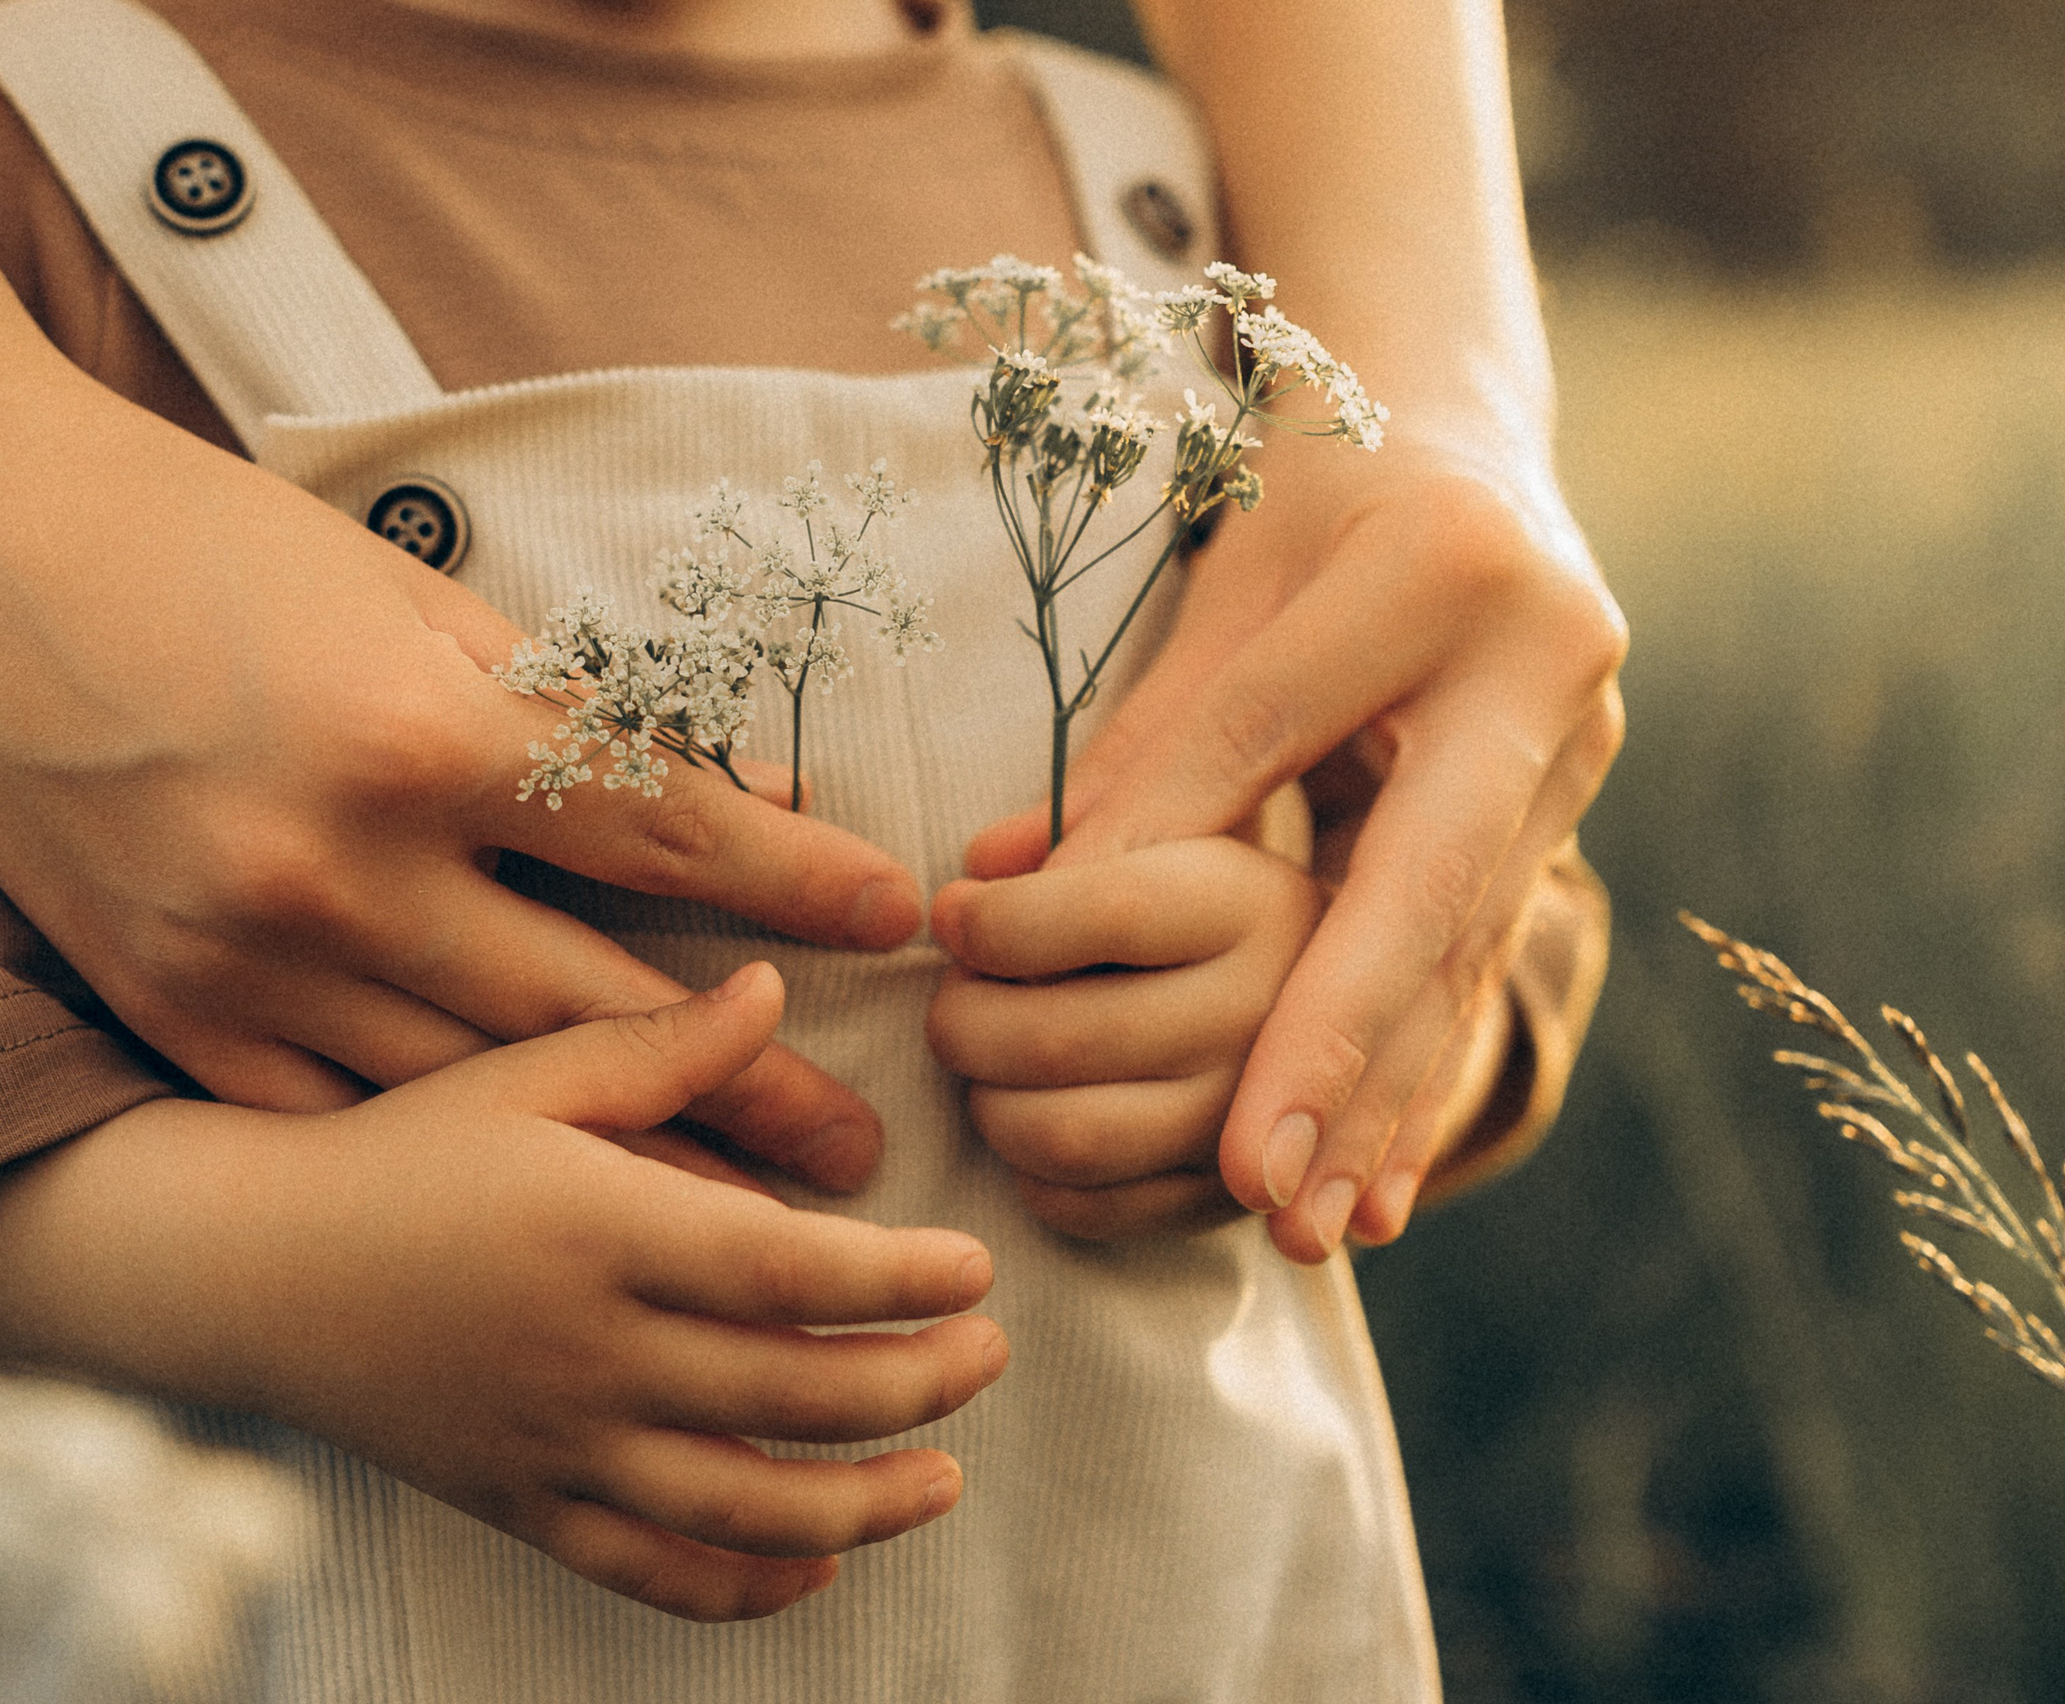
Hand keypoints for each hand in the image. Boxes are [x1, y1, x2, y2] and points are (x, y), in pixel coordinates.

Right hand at [0, 404, 919, 1190]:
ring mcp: (245, 958)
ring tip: (735, 1205)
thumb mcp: (407, 595)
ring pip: (478, 1095)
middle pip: (592, 1006)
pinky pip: (338, 1115)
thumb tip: (712, 789)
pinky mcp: (170, 1010)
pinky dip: (446, 1151)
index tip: (887, 917)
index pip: (660, 829)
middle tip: (854, 1143)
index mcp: (418, 734)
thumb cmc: (203, 547)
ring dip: (618, 1152)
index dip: (791, 879)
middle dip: (745, 1083)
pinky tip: (536, 1190)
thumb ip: (554, 708)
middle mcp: (339, 869)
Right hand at [0, 965, 1007, 1622]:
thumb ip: (659, 1045)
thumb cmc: (395, 1151)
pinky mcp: (524, 1506)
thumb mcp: (520, 1074)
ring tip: (941, 1478)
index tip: (975, 1269)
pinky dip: (743, 1586)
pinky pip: (651, 1573)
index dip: (902, 1281)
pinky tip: (808, 1566)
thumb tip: (781, 989)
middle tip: (987, 1354)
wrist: (249, 1268)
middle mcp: (590, 1353)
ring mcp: (558, 1446)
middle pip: (796, 1395)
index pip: (791, 1269)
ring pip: (746, 1509)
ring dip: (865, 1505)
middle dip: (918, 1386)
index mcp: (601, 1230)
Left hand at [927, 807, 1318, 1240]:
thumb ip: (1099, 804)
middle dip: (965, 1017)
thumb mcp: (1195, 799)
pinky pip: (1090, 1208)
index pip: (1103, 914)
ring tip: (983, 1057)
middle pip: (1062, 1037)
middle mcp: (1272, 1017)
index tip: (955, 914)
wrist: (1348, 979)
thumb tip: (985, 865)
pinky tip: (1031, 1115)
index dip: (998, 921)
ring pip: (1067, 1135)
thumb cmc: (1226, 876)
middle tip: (953, 995)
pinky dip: (1029, 1172)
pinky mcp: (1228, 1199)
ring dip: (988, 1100)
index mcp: (1258, 902)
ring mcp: (1257, 1125)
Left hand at [965, 439, 1624, 1262]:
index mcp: (1446, 573)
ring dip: (1378, 1102)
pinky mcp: (1565, 813)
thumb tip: (1012, 887)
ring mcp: (1580, 749)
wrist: (1472, 448)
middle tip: (1258, 1187)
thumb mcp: (1229, 580)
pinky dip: (1415, 1078)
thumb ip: (1143, 738)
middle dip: (1334, 1049)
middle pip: (1421, 887)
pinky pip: (1477, 967)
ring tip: (1307, 1224)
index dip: (1176, 863)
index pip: (1276, 736)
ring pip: (1461, 956)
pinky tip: (1370, 1188)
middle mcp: (1548, 669)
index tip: (1071, 977)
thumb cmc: (1323, 493)